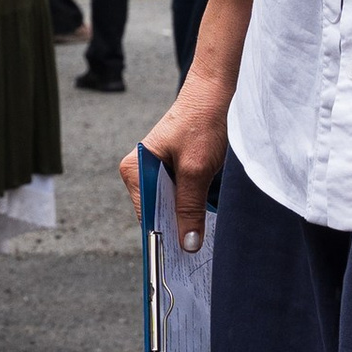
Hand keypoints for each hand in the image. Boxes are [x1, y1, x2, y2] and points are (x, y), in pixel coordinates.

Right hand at [129, 68, 227, 250]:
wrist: (216, 91)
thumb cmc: (202, 122)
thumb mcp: (197, 169)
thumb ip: (190, 208)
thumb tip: (187, 245)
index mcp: (134, 168)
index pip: (146, 215)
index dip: (163, 236)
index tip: (180, 260)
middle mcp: (139, 171)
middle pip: (157, 212)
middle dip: (176, 229)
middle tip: (197, 251)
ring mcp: (155, 170)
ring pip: (170, 206)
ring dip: (186, 219)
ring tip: (203, 237)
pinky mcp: (172, 169)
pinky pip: (178, 196)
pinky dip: (191, 208)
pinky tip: (205, 219)